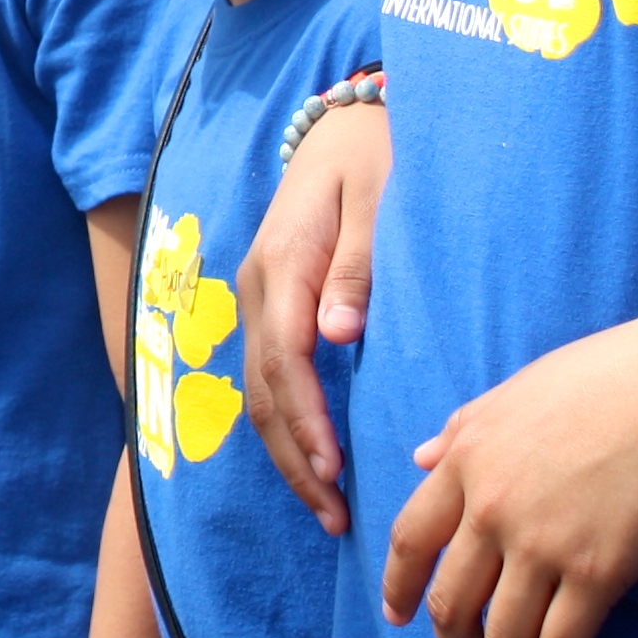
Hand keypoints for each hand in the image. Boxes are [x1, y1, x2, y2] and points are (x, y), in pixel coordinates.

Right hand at [237, 98, 388, 529]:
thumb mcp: (379, 197)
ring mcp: (259, 295)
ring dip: (289, 452)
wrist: (347, 122)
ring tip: (327, 505)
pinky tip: (315, 459)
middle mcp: (259, 285)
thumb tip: (334, 335)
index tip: (335, 469)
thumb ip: (357, 264)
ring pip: (259, 389)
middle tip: (335, 515)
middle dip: (295, 458)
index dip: (306, 420)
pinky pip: (270, 375)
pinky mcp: (273, 302)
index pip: (285, 359)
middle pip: (263, 388)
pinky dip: (287, 425)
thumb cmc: (377, 156)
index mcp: (282, 263)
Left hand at [382, 308, 637, 637]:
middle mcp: (490, 511)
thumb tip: (420, 457)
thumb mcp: (508, 394)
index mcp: (463, 463)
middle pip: (452, 601)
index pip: (410, 540)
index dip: (399, 586)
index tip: (398, 617)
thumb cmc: (596, 382)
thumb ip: (459, 431)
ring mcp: (540, 546)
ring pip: (502, 636)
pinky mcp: (596, 573)